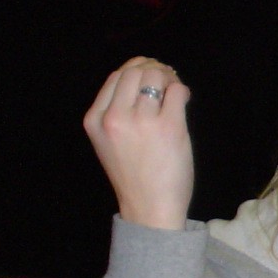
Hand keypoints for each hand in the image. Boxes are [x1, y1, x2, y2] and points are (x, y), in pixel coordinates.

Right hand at [82, 56, 193, 229]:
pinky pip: (176, 91)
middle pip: (135, 72)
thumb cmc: (134, 176)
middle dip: (153, 69)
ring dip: (169, 78)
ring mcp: (142, 122)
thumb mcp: (110, 141)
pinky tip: (183, 99)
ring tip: (174, 90)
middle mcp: (114, 117)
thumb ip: (118, 111)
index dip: (135, 69)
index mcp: (95, 120)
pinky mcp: (169, 127)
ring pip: (156, 77)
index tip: (149, 74)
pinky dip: (181, 90)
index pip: (115, 77)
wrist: (149, 208)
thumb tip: (144, 75)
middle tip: (166, 79)